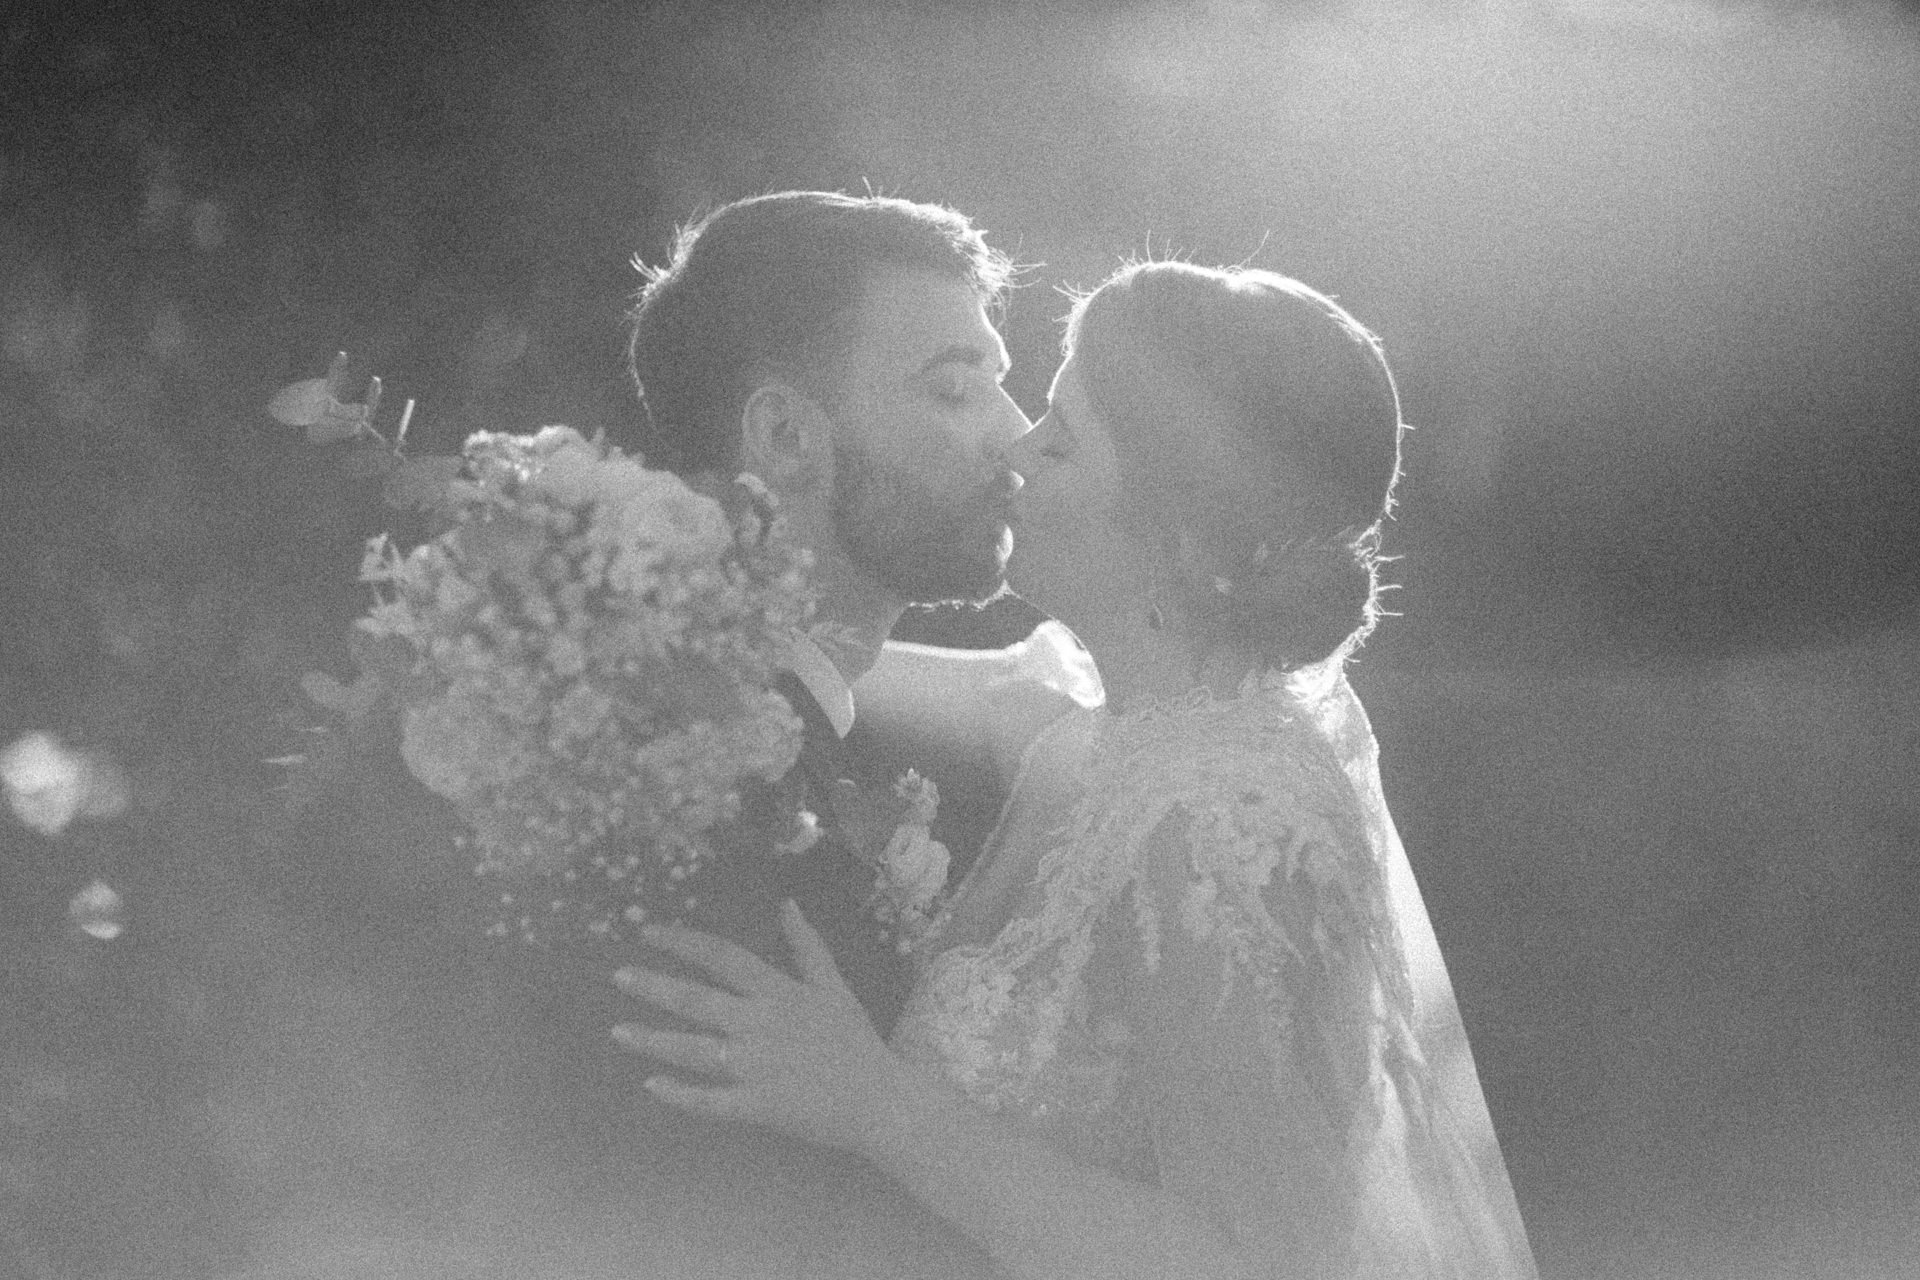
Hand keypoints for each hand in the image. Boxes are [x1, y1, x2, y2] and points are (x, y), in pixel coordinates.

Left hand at [610, 900, 919, 1152]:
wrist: (881, 1100)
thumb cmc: (855, 1042)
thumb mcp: (834, 986)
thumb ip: (807, 946)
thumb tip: (788, 903)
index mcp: (778, 992)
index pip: (722, 956)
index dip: (683, 942)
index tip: (648, 932)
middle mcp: (760, 1024)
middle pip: (696, 1000)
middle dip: (653, 986)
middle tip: (618, 976)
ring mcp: (755, 1067)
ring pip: (693, 1050)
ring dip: (653, 1040)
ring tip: (618, 1032)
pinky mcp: (756, 1106)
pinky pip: (710, 1101)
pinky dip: (680, 1094)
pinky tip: (652, 1085)